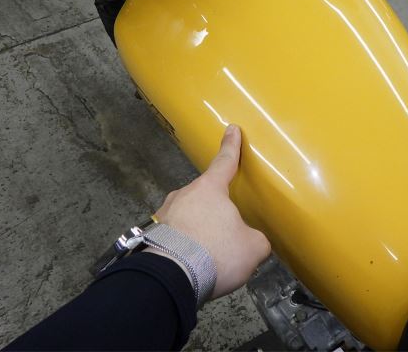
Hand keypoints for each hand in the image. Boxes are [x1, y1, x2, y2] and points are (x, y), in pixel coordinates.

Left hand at [151, 124, 270, 298]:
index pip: (225, 162)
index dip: (231, 146)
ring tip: (207, 258)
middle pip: (205, 196)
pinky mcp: (151, 235)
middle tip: (226, 236)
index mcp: (210, 189)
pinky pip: (175, 236)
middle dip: (216, 212)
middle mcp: (184, 195)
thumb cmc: (216, 253)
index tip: (232, 129)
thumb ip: (256, 240)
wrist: (170, 278)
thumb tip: (251, 242)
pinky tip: (191, 266)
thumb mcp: (252, 248)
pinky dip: (184, 246)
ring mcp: (164, 214)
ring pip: (188, 217)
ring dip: (198, 232)